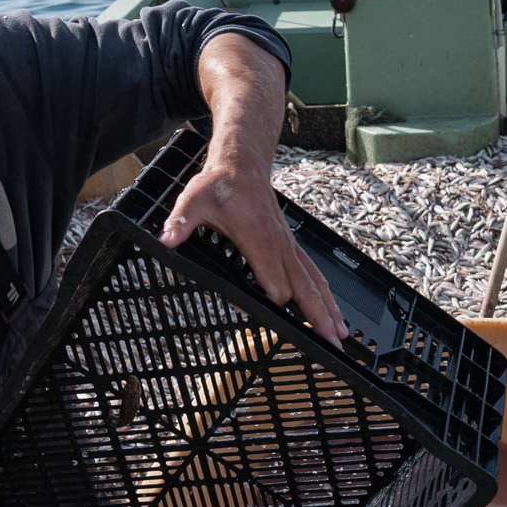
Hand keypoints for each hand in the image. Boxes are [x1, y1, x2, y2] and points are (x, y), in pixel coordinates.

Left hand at [162, 161, 348, 342]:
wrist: (243, 163)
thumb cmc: (219, 183)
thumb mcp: (194, 199)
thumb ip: (181, 221)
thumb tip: (166, 239)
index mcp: (259, 238)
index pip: (274, 282)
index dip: (272, 302)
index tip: (271, 320)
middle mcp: (280, 245)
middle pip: (304, 288)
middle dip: (318, 316)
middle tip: (332, 343)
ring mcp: (288, 245)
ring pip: (314, 281)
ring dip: (328, 307)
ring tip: (341, 333)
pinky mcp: (290, 244)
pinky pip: (311, 271)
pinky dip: (323, 292)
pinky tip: (330, 308)